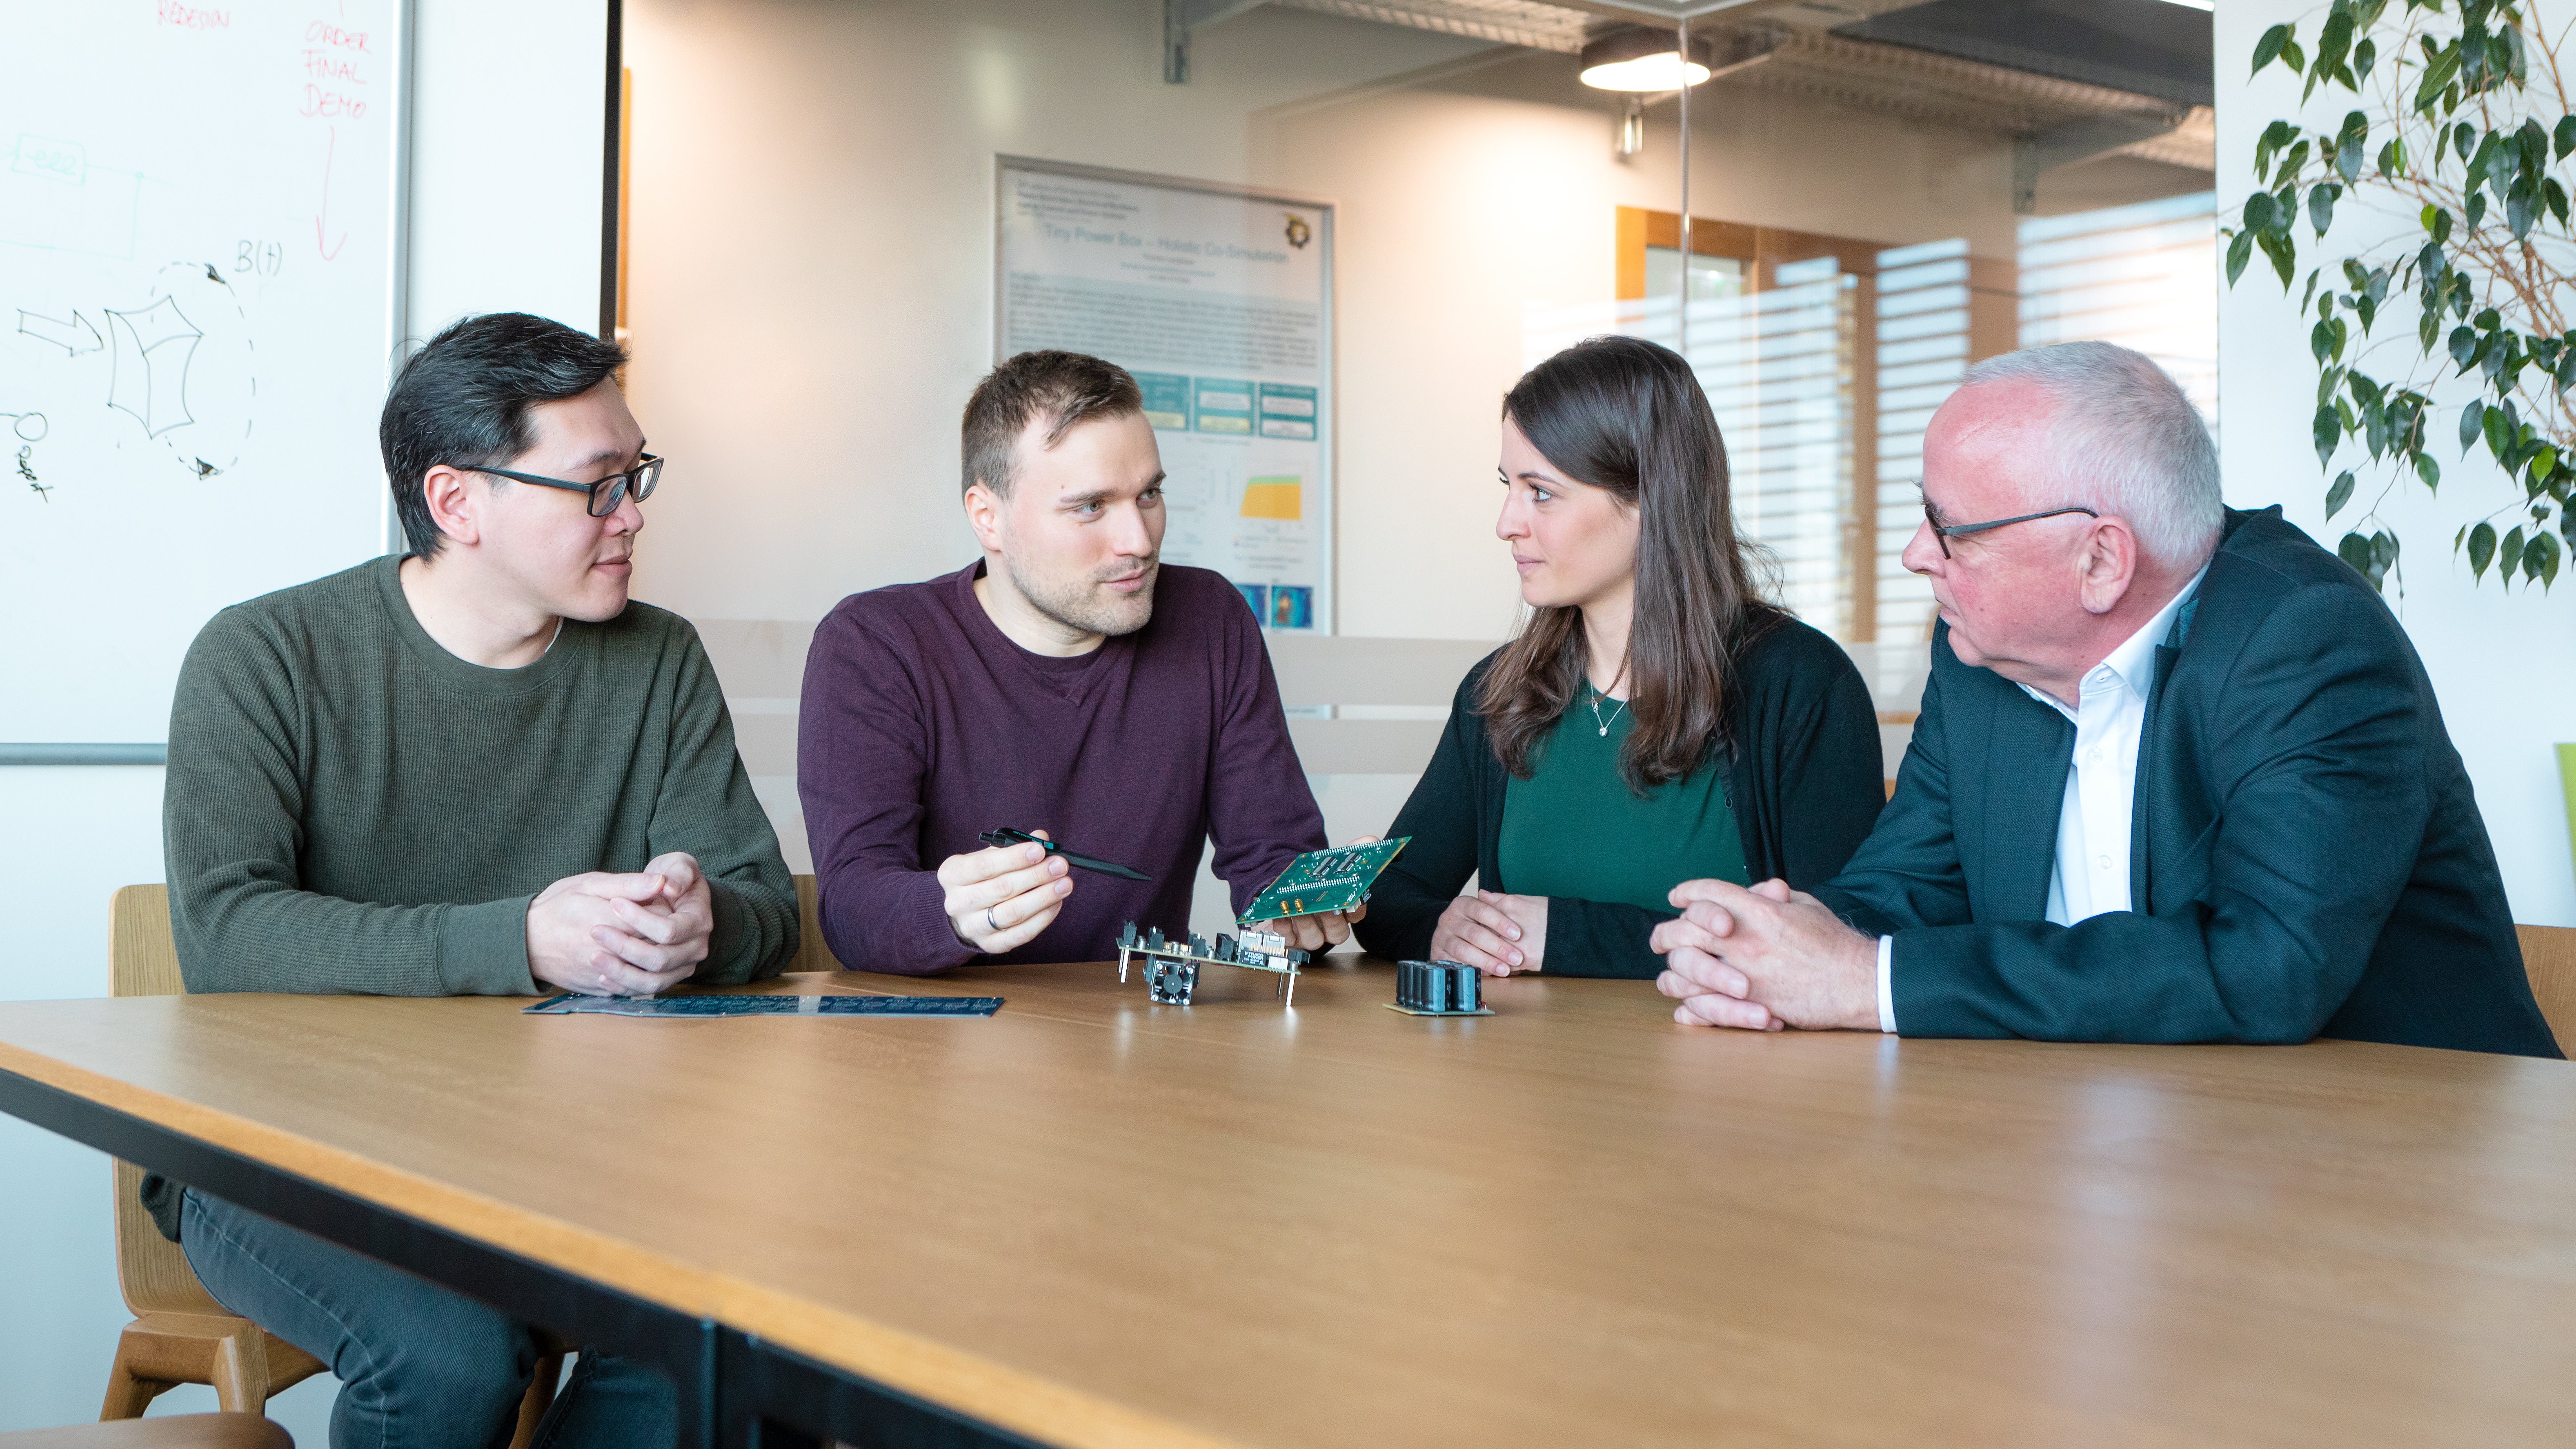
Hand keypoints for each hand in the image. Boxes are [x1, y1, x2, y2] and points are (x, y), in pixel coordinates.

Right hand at [527, 858, 709, 996]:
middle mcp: (610, 953)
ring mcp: (605, 975)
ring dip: (655, 960)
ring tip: (651, 942)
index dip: (666, 912)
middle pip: (657, 950)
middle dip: (664, 937)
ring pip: (648, 975)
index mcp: (611, 922)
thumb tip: (663, 881)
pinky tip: (639, 962)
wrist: (525, 941)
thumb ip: (628, 884)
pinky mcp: (600, 990)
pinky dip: (640, 977)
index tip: (662, 903)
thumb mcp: (591, 885)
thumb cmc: (557, 906)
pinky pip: (630, 990)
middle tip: (660, 922)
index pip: (660, 923)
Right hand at [940, 830, 1070, 953]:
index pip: (984, 865)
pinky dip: (1042, 918)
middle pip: (1001, 889)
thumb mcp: (991, 856)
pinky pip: (1020, 934)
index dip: (1014, 858)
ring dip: (1043, 897)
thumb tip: (1042, 838)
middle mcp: (957, 902)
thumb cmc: (983, 877)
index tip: (1040, 850)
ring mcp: (972, 927)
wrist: (967, 911)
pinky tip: (1056, 903)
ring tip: (1064, 884)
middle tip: (1060, 866)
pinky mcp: (989, 945)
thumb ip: (1014, 846)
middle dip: (1036, 876)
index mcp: (953, 874)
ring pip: (1012, 913)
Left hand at [1247, 836, 1376, 951]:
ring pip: (1314, 939)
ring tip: (1298, 905)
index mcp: (1345, 911)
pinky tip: (1279, 912)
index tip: (1350, 896)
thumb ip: (1350, 853)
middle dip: (1331, 918)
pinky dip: (1283, 925)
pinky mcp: (1292, 938)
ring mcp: (1311, 934)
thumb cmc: (1313, 882)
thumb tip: (1368, 842)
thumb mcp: (1332, 865)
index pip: (1357, 914)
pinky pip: (1288, 937)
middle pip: (1338, 932)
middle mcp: (1330, 926)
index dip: (1355, 907)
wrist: (1287, 890)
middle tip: (1324, 904)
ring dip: (1306, 922)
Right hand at [1430, 891, 1545, 974]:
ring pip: (1464, 951)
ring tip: (1505, 969)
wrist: (1448, 933)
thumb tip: (1511, 903)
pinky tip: (1487, 974)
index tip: (1518, 935)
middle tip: (1516, 957)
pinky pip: (1455, 964)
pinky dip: (1472, 969)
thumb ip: (1497, 908)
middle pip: (1474, 933)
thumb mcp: (1484, 912)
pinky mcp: (1437, 954)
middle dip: (1498, 947)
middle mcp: (1449, 919)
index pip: (1482, 910)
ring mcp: (1441, 937)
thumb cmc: (1474, 923)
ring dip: (1486, 961)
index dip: (1500, 922)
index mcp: (1462, 904)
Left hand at [1649, 877, 1875, 1030]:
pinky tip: (1686, 1008)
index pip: (1708, 893)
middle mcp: (1745, 941)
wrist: (1860, 983)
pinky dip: (1691, 1009)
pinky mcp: (1750, 1006)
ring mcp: (1744, 975)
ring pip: (1686, 972)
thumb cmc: (1835, 943)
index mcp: (1759, 912)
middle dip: (1665, 932)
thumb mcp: (1806, 906)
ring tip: (1671, 973)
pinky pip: (1705, 1008)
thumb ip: (1773, 898)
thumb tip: (1757, 889)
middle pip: (1684, 930)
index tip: (1677, 896)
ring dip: (1674, 972)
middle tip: (1659, 938)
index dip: (1688, 891)